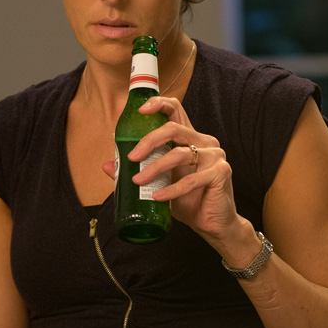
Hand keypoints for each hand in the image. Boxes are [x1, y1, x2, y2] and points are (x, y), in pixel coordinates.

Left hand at [114, 96, 254, 254]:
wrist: (212, 223)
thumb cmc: (188, 200)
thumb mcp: (159, 184)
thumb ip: (137, 170)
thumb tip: (106, 165)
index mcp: (191, 138)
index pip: (176, 110)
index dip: (159, 104)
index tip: (141, 110)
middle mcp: (205, 142)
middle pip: (174, 128)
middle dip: (149, 140)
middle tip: (131, 157)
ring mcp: (215, 156)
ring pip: (180, 153)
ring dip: (155, 168)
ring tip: (138, 181)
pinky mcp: (221, 173)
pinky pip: (191, 179)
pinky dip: (171, 190)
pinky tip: (157, 197)